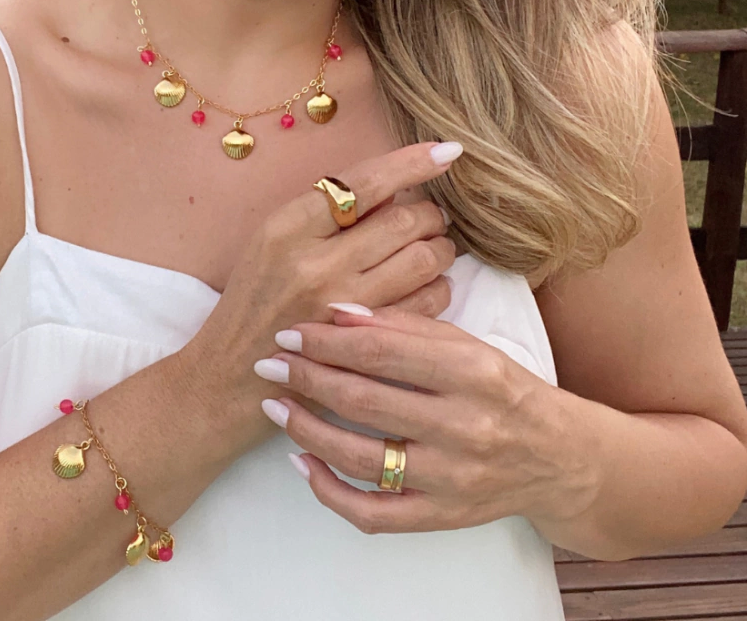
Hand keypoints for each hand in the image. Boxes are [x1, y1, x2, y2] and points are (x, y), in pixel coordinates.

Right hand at [184, 141, 460, 394]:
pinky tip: (428, 284)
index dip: (412, 163)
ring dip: (439, 247)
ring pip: (423, 259)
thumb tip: (391, 185)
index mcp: (287, 228)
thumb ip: (322, 213)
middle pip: (403, 220)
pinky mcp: (364, 343)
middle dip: (430, 212)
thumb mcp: (270, 242)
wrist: (227, 374)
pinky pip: (427, 303)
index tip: (446, 150)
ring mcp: (343, 306)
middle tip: (431, 216)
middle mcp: (315, 263)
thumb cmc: (253, 301)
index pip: (364, 183)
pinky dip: (438, 286)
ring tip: (433, 246)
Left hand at [255, 309, 597, 533]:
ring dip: (306, 429)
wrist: (559, 458)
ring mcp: (454, 478)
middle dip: (305, 378)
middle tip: (267, 363)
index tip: (289, 331)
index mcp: (473, 371)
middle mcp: (466, 426)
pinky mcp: (443, 517)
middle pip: (364, 400)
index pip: (382, 350)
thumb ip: (404, 325)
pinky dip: (329, 491)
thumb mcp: (467, 344)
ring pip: (361, 457)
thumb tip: (337, 311)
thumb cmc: (502, 388)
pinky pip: (373, 513)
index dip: (326, 340)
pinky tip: (301, 462)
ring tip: (273, 406)